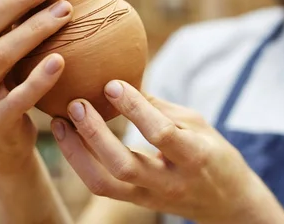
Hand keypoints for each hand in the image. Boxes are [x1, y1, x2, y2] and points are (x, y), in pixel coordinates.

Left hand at [51, 81, 283, 223]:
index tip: (112, 84)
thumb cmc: (213, 153)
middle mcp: (170, 182)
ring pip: (104, 184)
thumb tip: (123, 80)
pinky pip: (102, 186)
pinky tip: (68, 137)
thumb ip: (160, 108)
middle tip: (76, 103)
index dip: (134, 109)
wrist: (226, 202)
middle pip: (124, 165)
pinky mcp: (137, 202)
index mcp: (194, 156)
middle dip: (95, 134)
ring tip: (58, 121)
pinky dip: (81, 161)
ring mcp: (151, 197)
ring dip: (77, 152)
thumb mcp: (197, 124)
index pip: (160, 133)